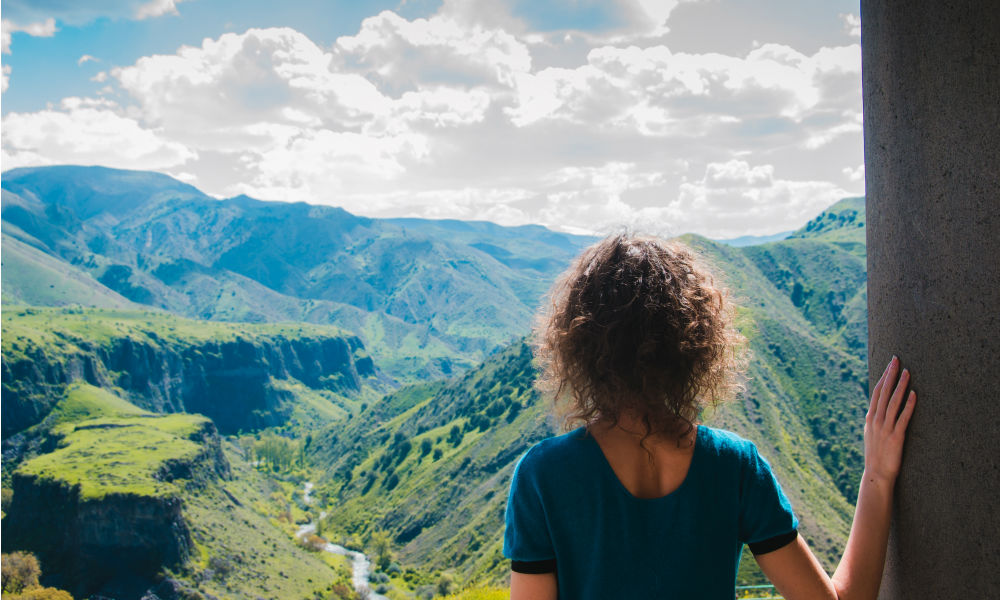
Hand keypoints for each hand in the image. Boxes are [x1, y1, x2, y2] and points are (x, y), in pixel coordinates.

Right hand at [864, 356, 915, 483]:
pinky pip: (903, 418)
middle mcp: (875, 420)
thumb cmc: (876, 456)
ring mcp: (885, 428)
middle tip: (896, 360)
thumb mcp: (871, 435)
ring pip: (893, 402)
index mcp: (870, 418)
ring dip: (900, 386)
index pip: (876, 392)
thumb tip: (877, 410)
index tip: (890, 365)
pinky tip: (914, 394)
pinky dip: (909, 405)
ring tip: (907, 372)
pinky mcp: (895, 437)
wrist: (876, 474)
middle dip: (890, 375)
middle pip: (883, 393)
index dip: (883, 377)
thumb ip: (875, 421)